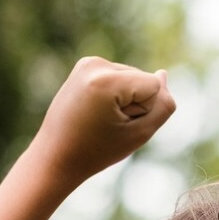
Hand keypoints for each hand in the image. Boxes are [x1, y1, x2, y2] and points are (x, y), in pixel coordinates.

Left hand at [27, 57, 175, 190]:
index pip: (154, 86)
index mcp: (106, 80)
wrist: (56, 156)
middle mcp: (95, 64)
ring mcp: (88, 63)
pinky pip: (119, 78)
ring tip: (100, 119)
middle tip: (107, 125)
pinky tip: (96, 110)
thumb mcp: (140, 133)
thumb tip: (162, 74)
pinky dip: (114, 95)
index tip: (117, 126)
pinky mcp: (84, 66)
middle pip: (144, 80)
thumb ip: (162, 106)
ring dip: (125, 100)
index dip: (144, 111)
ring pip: (133, 79)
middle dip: (134, 104)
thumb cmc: (98, 150)